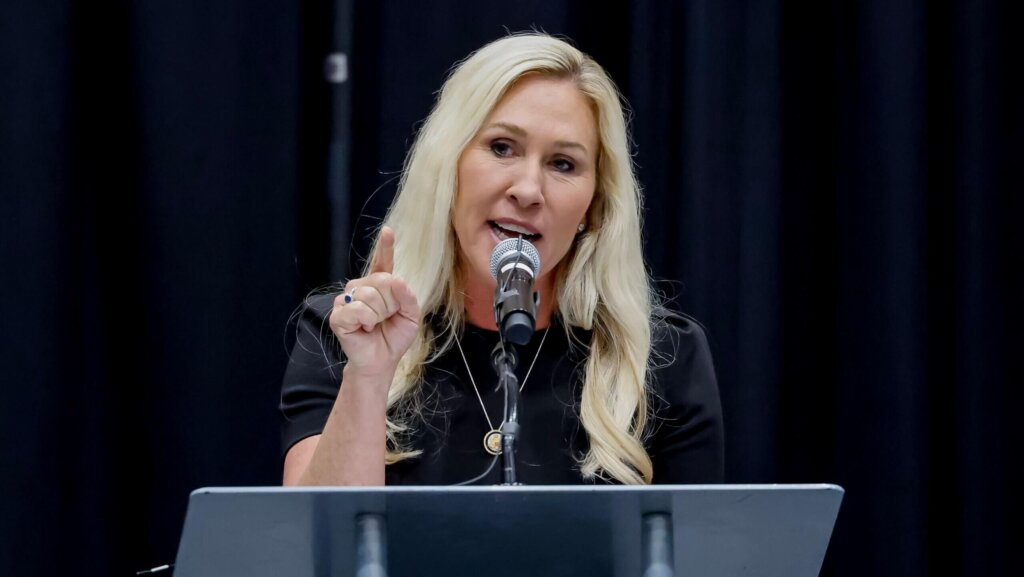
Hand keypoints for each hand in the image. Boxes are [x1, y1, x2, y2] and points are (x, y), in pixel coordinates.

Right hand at [329, 226, 420, 378]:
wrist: (381, 360)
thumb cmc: (393, 337)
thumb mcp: (411, 316)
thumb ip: (408, 298)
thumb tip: (398, 281)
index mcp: (379, 285)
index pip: (382, 262)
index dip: (385, 247)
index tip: (388, 232)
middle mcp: (360, 287)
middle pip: (381, 281)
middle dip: (390, 304)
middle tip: (385, 319)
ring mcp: (346, 299)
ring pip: (370, 295)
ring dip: (379, 314)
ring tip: (374, 325)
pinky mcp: (337, 314)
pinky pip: (357, 309)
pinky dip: (367, 320)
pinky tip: (365, 328)